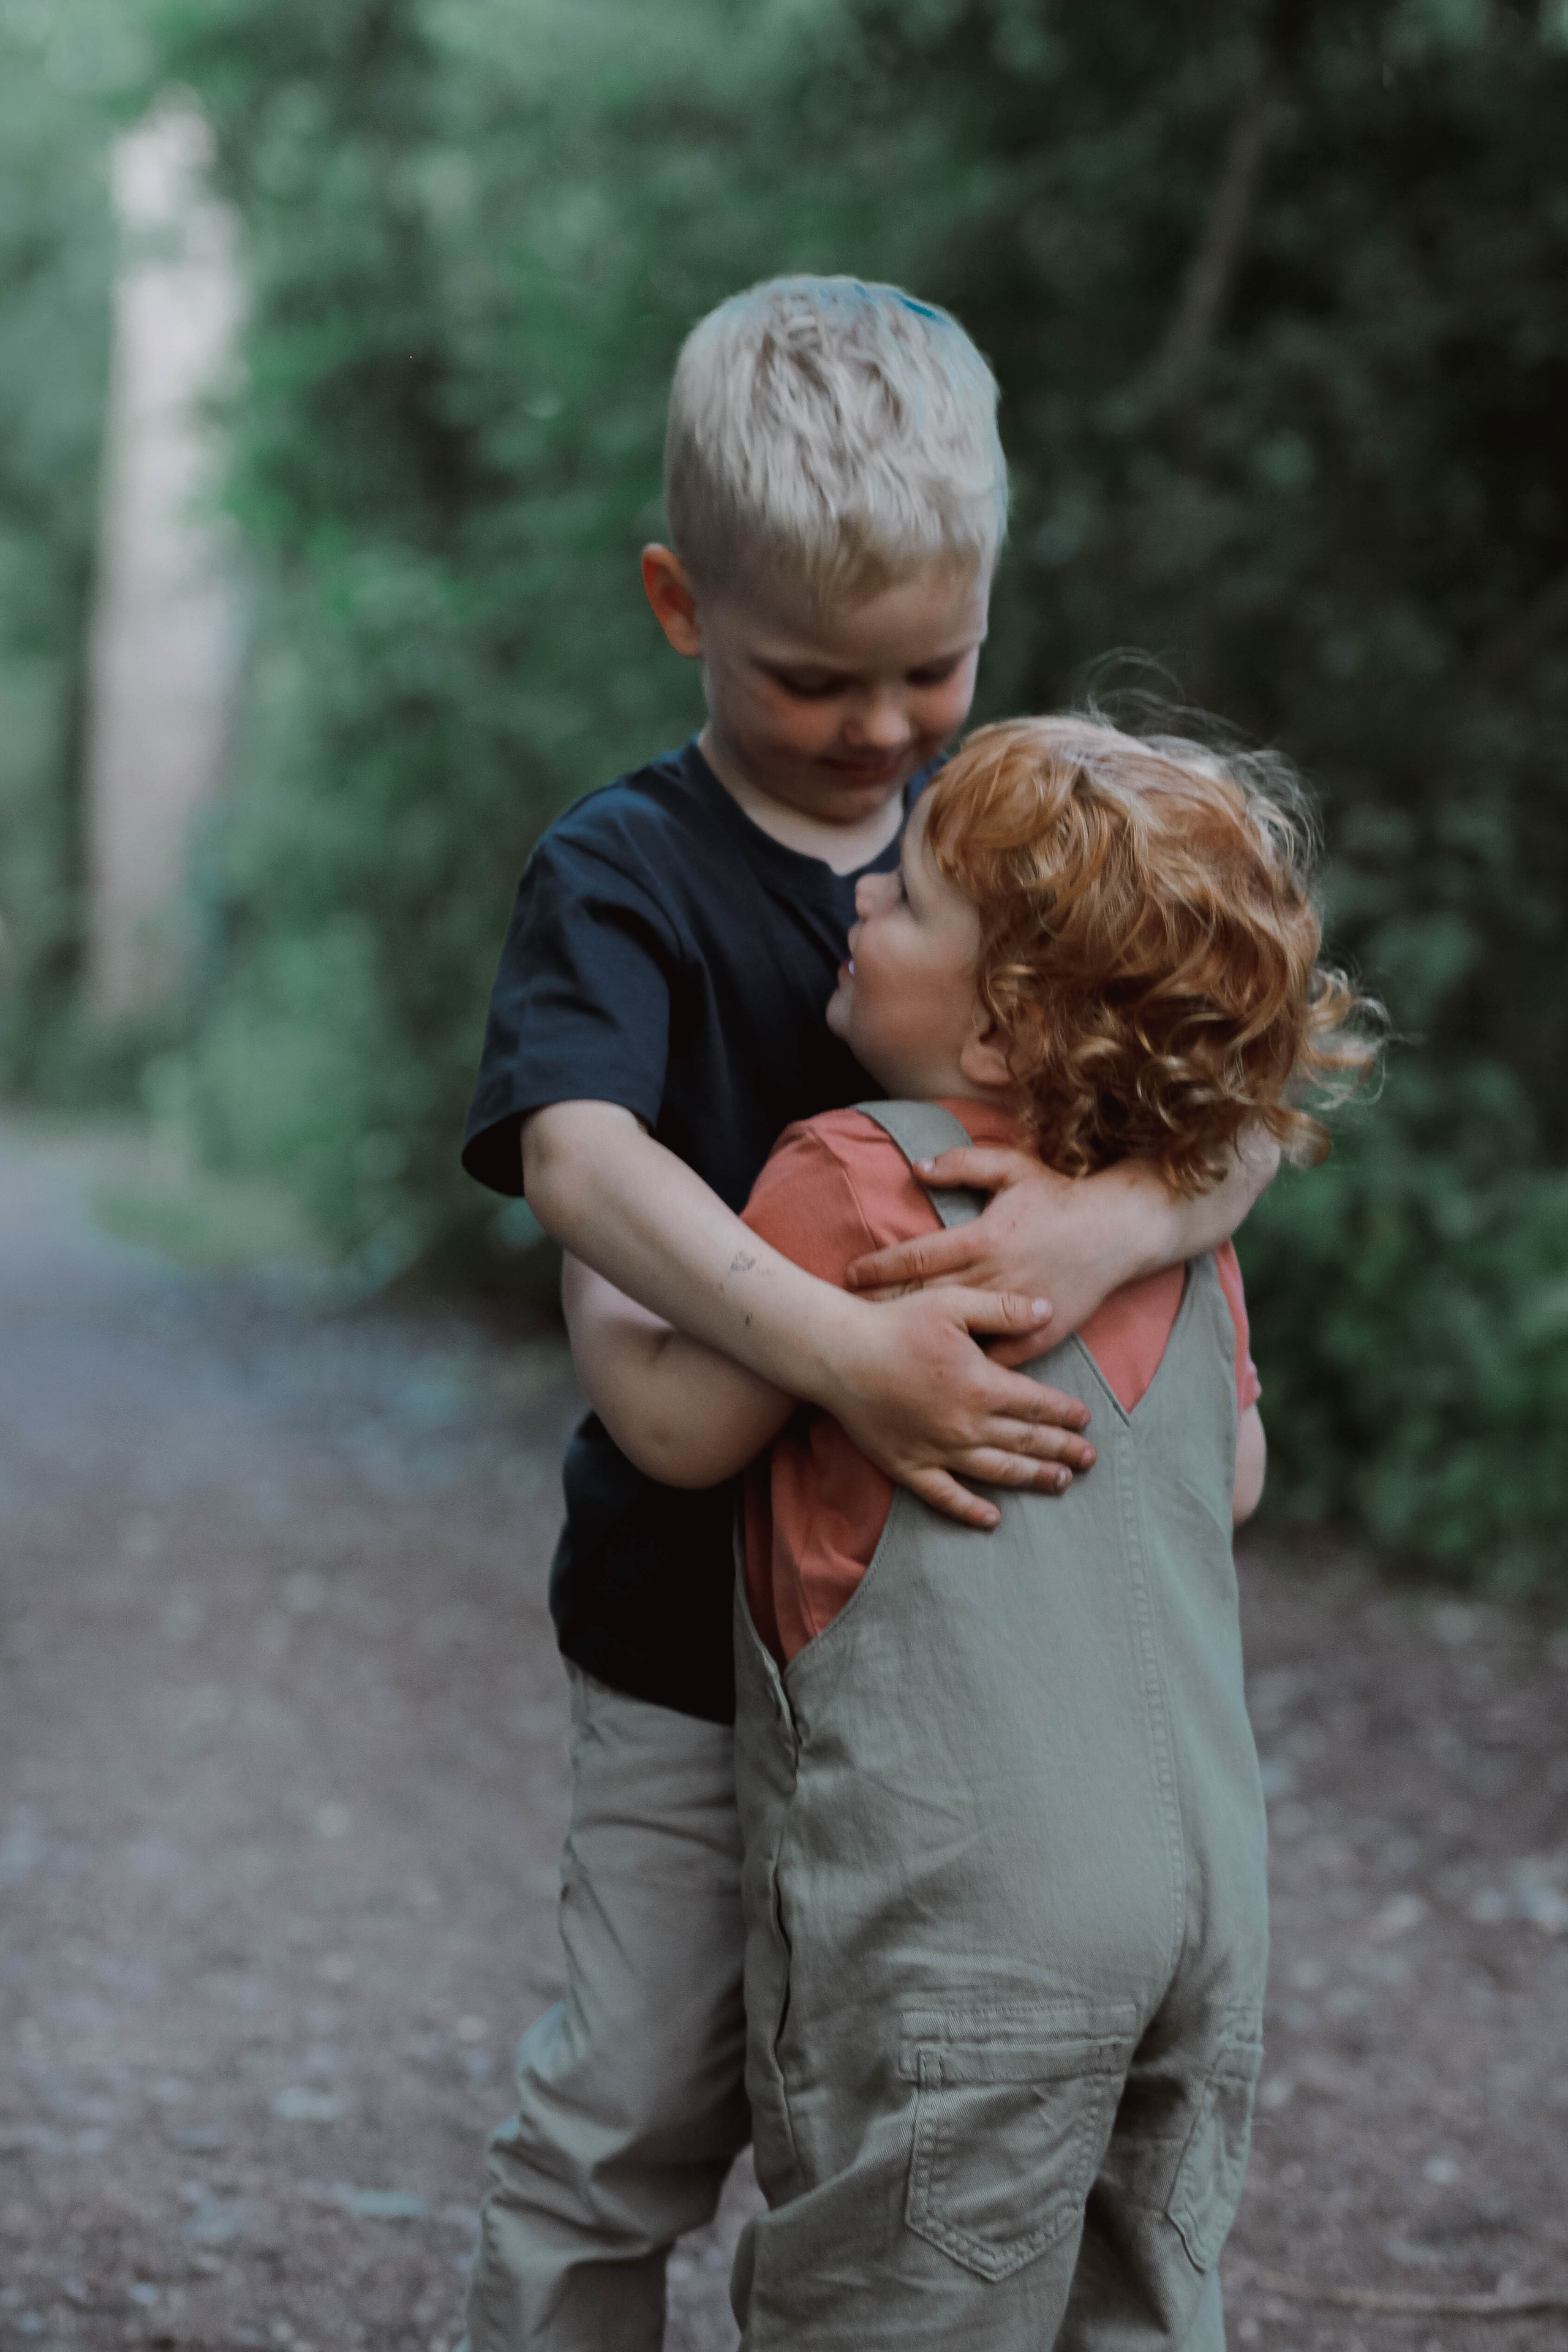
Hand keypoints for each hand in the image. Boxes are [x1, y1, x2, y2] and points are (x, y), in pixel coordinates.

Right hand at [821, 1284, 1096, 1530]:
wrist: (838, 1354)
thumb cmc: (895, 1324)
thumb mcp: (954, 1303)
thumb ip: (1005, 1310)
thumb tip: (1050, 1311)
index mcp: (981, 1385)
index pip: (1037, 1404)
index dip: (1065, 1413)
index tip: (1085, 1419)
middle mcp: (966, 1425)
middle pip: (1026, 1441)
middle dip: (1062, 1449)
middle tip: (1089, 1458)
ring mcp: (938, 1450)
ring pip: (997, 1471)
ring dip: (1032, 1478)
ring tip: (1060, 1482)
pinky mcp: (908, 1466)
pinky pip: (946, 1496)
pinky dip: (971, 1510)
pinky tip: (993, 1519)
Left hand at [846, 1148, 1171, 1364]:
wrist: (1119, 1230)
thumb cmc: (1060, 1196)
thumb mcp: (1012, 1168)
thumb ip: (962, 1164)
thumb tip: (916, 1168)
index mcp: (983, 1238)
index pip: (917, 1257)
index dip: (879, 1268)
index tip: (850, 1276)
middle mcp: (995, 1277)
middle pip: (926, 1299)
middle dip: (885, 1308)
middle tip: (847, 1319)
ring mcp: (1017, 1311)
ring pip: (956, 1333)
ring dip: (919, 1340)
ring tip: (882, 1349)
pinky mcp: (1039, 1336)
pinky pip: (996, 1358)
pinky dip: (967, 1367)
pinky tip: (938, 1377)